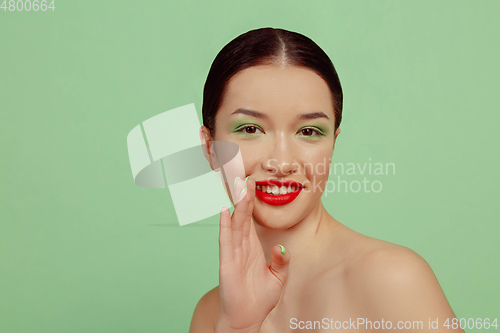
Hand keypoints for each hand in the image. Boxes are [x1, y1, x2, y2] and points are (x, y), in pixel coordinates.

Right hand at [216, 177, 290, 331]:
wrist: (248, 318)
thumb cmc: (260, 298)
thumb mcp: (278, 278)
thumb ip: (281, 262)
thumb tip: (282, 248)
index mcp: (253, 247)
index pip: (251, 219)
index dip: (252, 202)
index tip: (253, 183)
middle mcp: (241, 246)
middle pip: (242, 216)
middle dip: (244, 197)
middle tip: (246, 177)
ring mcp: (233, 253)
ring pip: (235, 224)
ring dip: (237, 206)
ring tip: (239, 187)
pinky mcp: (227, 263)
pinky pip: (226, 241)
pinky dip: (225, 226)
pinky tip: (225, 212)